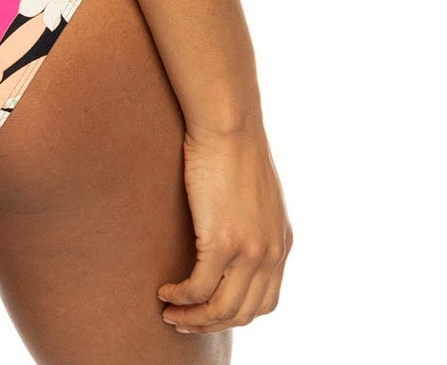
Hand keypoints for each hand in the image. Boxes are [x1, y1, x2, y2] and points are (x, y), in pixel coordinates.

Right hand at [157, 126, 291, 333]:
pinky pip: (199, 286)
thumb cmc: (234, 146)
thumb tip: (233, 231)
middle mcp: (271, 252)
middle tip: (183, 319)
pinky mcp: (222, 241)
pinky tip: (165, 290)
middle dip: (210, 323)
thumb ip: (253, 220)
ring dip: (193, 317)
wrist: (228, 124)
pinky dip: (181, 295)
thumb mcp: (257, 192)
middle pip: (243, 312)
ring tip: (170, 311)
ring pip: (222, 308)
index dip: (234, 313)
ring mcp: (249, 250)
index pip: (265, 301)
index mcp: (281, 242)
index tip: (207, 310)